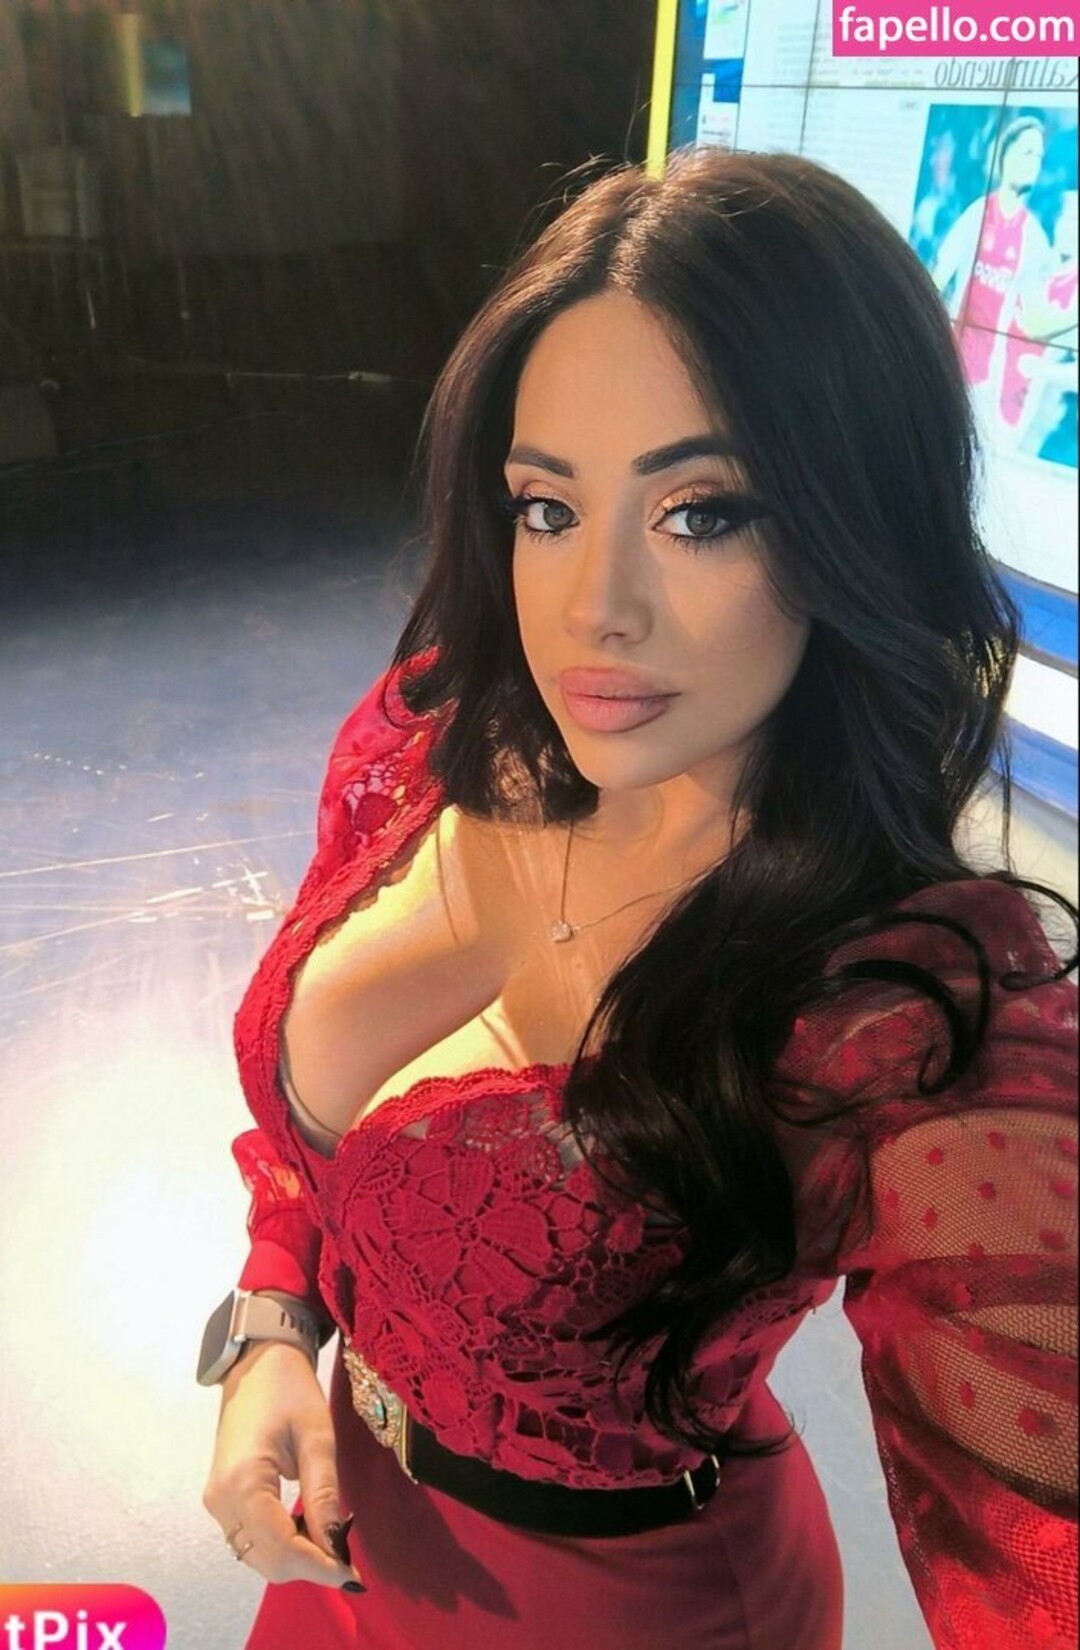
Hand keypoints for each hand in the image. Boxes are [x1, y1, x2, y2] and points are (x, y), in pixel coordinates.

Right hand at [202, 1340, 364, 1590]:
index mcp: (242, 1482)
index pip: (281, 1548)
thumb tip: (338, 1550)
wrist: (257, 1363)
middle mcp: (221, 1500)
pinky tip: (307, 1525)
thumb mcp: (317, 1438)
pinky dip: (281, 1544)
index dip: (319, 1567)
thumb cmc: (290, 1390)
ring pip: (257, 1556)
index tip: (354, 1577)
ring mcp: (216, 1501)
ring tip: (331, 1537)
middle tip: (348, 1558)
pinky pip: (251, 1539)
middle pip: (266, 1561)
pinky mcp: (220, 1498)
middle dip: (309, 1566)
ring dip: (295, 1558)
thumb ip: (324, 1496)